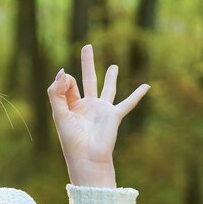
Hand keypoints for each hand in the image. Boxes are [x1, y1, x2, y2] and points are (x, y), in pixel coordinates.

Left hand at [47, 45, 149, 186]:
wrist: (87, 157)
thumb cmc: (71, 140)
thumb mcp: (58, 114)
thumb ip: (56, 93)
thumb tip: (63, 71)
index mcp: (72, 106)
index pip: (68, 84)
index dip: (65, 81)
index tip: (64, 83)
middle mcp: (87, 106)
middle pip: (88, 79)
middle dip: (87, 63)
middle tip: (87, 46)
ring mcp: (102, 110)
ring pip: (107, 88)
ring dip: (111, 77)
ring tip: (113, 65)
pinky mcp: (114, 115)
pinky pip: (128, 102)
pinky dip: (137, 94)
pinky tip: (146, 86)